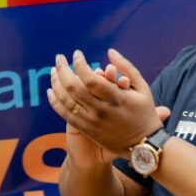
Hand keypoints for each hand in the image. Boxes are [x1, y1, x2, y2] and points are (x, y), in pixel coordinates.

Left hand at [48, 48, 166, 155]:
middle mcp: (101, 111)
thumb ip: (127, 67)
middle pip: (73, 88)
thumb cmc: (145, 112)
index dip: (80, 64)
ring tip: (53, 70)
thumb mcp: (142, 87)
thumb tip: (110, 51)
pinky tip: (51, 90)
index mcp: (116, 99)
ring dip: (56, 83)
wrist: (143, 144)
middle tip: (59, 58)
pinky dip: (55, 102)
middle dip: (63, 69)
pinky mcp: (87, 130)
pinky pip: (66, 115)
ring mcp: (92, 122)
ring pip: (66, 101)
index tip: (77, 53)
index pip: (90, 79)